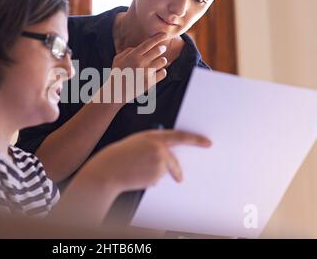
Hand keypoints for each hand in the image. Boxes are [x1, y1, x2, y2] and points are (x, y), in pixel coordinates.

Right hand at [82, 130, 211, 193]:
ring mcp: (158, 163)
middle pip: (174, 161)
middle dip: (176, 171)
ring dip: (155, 174)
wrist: (108, 169)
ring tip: (137, 170)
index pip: (180, 136)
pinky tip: (138, 176)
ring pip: (164, 171)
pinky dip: (151, 180)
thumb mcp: (137, 142)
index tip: (208, 143)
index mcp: (153, 136)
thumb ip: (154, 144)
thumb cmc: (120, 155)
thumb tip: (169, 154)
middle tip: (180, 179)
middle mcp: (159, 148)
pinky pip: (158, 179)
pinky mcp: (156, 176)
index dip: (196, 139)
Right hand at [102, 33, 170, 103]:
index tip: (164, 34)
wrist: (116, 92)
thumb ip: (129, 50)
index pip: (149, 42)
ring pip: (163, 61)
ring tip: (157, 63)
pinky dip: (162, 71)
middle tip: (161, 49)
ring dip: (161, 61)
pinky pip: (163, 73)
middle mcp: (141, 62)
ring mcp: (146, 72)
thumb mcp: (118, 59)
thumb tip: (140, 46)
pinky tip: (157, 72)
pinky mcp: (150, 82)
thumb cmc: (117, 74)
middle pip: (159, 50)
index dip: (158, 37)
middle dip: (161, 48)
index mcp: (133, 55)